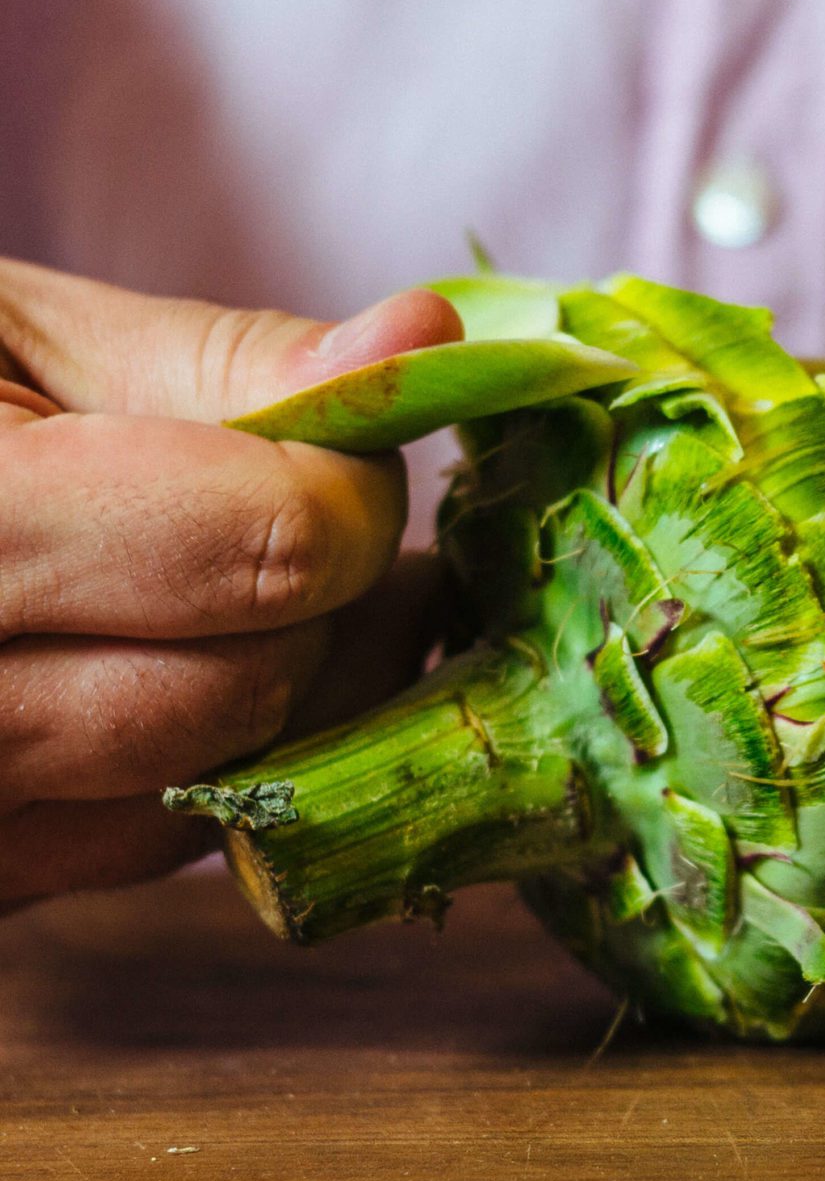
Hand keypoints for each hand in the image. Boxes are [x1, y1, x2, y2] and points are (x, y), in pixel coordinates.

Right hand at [0, 259, 461, 908]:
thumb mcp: (12, 332)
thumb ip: (224, 363)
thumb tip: (427, 340)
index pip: (265, 549)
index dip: (346, 490)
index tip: (339, 448)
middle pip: (251, 690)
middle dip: (324, 596)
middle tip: (313, 515)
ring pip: (215, 792)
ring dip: (280, 685)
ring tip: (254, 582)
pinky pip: (147, 849)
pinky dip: (198, 759)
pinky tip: (168, 662)